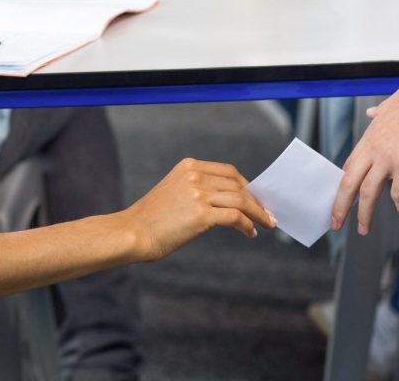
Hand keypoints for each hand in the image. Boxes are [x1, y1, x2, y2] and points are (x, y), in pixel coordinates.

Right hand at [122, 158, 277, 261]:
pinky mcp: (201, 214)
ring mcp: (198, 193)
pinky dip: (247, 225)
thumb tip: (227, 202)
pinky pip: (235, 217)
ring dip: (258, 213)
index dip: (245, 185)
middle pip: (237, 184)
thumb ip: (197, 190)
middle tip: (267, 213)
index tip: (255, 198)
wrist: (132, 233)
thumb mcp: (173, 192)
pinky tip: (251, 233)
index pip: (228, 171)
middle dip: (255, 199)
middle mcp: (195, 175)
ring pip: (240, 200)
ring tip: (267, 224)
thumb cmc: (151, 219)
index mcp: (188, 166)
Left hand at [330, 75, 398, 234]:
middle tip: (335, 222)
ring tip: (363, 229)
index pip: (350, 164)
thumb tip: (372, 112)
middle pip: (349, 182)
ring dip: (364, 214)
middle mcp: (373, 150)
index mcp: (370, 137)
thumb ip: (380, 111)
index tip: (340, 195)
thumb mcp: (392, 102)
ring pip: (367, 193)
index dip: (344, 182)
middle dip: (340, 205)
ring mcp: (387, 160)